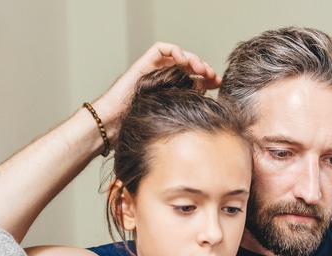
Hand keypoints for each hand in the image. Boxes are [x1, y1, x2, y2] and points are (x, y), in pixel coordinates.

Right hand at [90, 42, 219, 139]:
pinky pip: (161, 50)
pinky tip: (185, 62)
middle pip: (187, 66)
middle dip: (203, 68)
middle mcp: (162, 80)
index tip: (218, 84)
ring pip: (177, 56)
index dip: (207, 80)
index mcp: (170, 93)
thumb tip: (211, 123)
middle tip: (213, 76)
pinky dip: (175, 51)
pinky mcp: (143, 64)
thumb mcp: (170, 120)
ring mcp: (152, 71)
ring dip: (192, 59)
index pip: (193, 80)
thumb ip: (185, 115)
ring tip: (202, 69)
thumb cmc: (137, 129)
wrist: (113, 125)